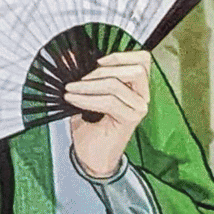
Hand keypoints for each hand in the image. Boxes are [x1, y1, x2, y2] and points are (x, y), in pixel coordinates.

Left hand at [67, 49, 151, 180]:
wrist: (92, 157)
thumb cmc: (91, 128)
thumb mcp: (86, 95)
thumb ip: (85, 77)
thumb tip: (71, 55)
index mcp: (136, 87)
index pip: (142, 60)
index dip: (120, 56)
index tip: (97, 61)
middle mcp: (142, 96)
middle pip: (135, 69)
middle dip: (103, 70)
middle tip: (80, 80)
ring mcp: (138, 108)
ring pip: (117, 85)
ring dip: (88, 85)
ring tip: (71, 90)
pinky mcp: (130, 119)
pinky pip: (109, 101)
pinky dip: (86, 98)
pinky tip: (73, 100)